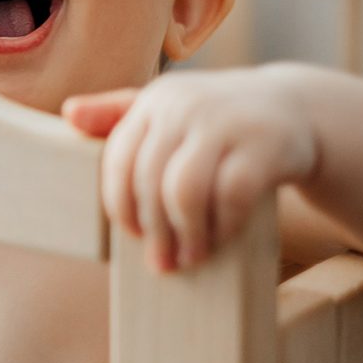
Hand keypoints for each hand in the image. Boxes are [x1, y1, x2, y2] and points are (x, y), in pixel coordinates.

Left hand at [62, 67, 316, 271]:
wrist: (294, 109)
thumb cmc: (214, 121)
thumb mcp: (166, 110)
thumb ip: (116, 114)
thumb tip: (68, 113)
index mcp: (155, 99)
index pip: (120, 158)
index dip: (120, 203)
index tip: (130, 234)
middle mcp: (185, 105)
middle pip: (149, 180)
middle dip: (153, 230)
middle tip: (161, 262)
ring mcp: (226, 123)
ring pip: (185, 191)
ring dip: (184, 234)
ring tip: (189, 258)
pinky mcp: (264, 146)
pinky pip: (231, 197)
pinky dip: (222, 226)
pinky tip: (220, 240)